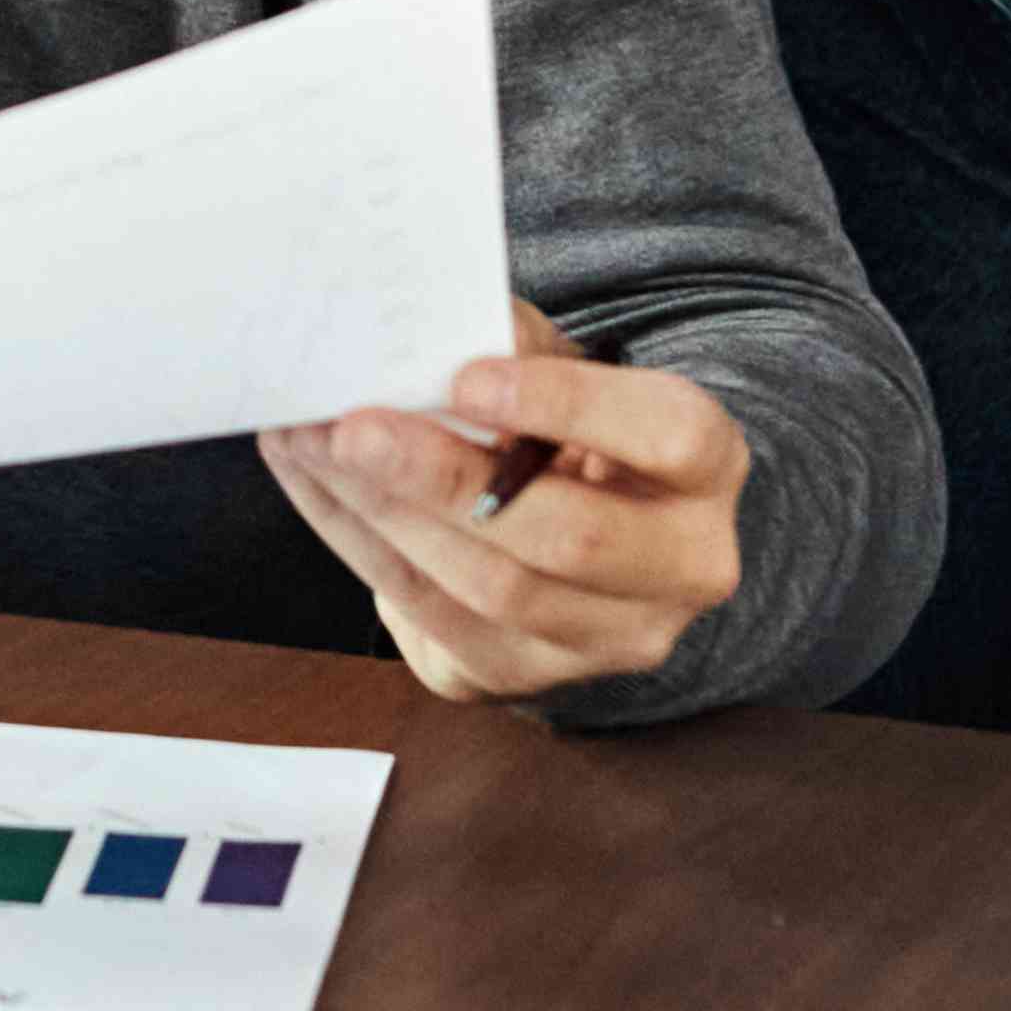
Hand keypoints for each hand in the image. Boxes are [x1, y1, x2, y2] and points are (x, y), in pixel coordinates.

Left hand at [257, 300, 749, 703]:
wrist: (570, 523)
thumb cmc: (561, 421)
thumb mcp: (560, 366)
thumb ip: (512, 345)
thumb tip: (424, 335)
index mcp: (703, 468)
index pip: (665, 435)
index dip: (566, 406)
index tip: (464, 377)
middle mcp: (681, 569)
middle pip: (570, 540)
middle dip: (445, 481)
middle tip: (352, 427)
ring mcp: (608, 639)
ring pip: (494, 591)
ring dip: (381, 514)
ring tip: (307, 442)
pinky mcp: (526, 675)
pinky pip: (433, 619)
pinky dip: (358, 544)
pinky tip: (309, 482)